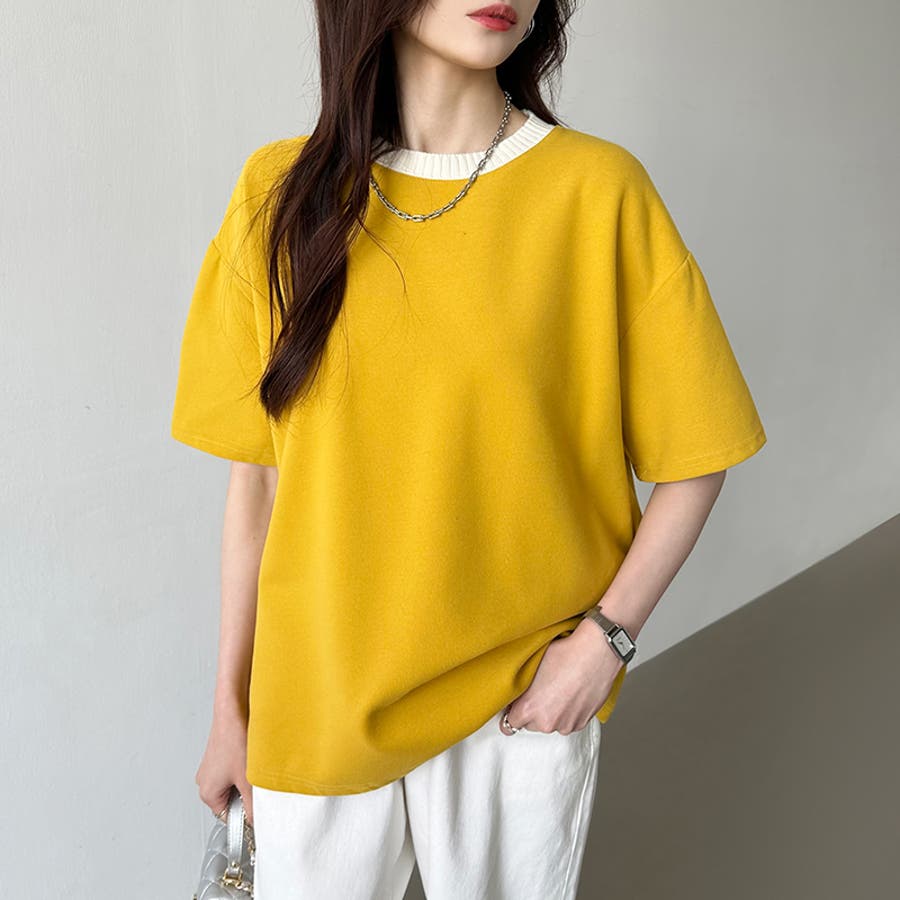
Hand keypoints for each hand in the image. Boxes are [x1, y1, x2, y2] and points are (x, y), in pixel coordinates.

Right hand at [196, 704, 254, 826]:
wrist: (232, 711)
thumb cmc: (234, 740)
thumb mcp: (248, 780)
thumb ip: (253, 805)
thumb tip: (257, 820)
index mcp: (208, 793)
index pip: (229, 817)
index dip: (245, 814)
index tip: (258, 809)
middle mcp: (205, 782)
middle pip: (231, 801)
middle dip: (246, 794)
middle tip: (256, 781)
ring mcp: (211, 769)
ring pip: (234, 784)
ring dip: (246, 779)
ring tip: (252, 765)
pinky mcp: (218, 757)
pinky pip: (232, 771)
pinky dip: (243, 767)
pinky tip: (249, 757)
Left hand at [500, 619, 623, 734]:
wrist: (597, 652)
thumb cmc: (566, 653)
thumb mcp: (532, 665)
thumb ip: (520, 687)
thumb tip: (514, 693)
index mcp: (530, 708)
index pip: (509, 723)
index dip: (512, 710)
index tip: (515, 704)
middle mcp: (547, 721)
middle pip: (530, 724)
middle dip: (532, 711)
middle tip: (539, 691)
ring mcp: (566, 724)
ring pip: (551, 723)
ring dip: (551, 712)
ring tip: (558, 690)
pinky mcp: (582, 722)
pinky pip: (567, 721)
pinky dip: (567, 712)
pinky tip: (570, 693)